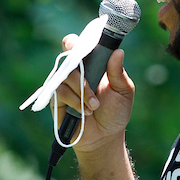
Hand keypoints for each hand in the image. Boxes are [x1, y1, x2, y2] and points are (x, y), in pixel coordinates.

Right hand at [53, 40, 134, 155]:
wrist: (105, 137)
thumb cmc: (115, 112)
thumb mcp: (123, 91)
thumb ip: (118, 72)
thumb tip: (118, 52)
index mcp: (92, 64)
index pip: (79, 46)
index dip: (77, 42)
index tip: (81, 43)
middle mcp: (76, 72)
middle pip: (68, 55)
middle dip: (76, 59)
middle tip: (82, 66)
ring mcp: (64, 85)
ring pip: (66, 74)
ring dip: (82, 89)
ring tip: (95, 105)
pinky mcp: (56, 99)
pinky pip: (61, 91)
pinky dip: (75, 100)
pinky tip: (85, 111)